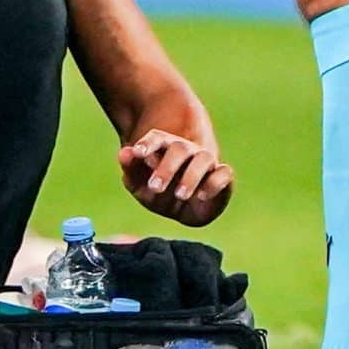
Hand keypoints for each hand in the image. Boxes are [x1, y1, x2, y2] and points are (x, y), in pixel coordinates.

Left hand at [118, 130, 233, 226]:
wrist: (184, 210)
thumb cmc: (159, 192)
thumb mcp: (140, 185)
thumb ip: (131, 169)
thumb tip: (124, 152)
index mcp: (164, 148)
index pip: (157, 138)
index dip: (148, 143)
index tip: (138, 153)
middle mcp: (187, 150)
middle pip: (179, 149)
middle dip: (166, 167)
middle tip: (154, 187)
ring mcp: (206, 161)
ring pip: (203, 158)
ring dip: (191, 177)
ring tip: (179, 195)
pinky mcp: (223, 176)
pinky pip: (224, 173)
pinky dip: (214, 183)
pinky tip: (202, 196)